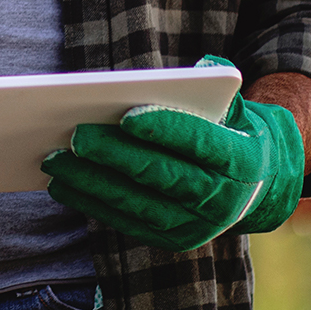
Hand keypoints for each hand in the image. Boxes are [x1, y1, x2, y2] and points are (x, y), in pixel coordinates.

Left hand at [40, 58, 303, 251]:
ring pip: (137, 204)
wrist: (256, 185)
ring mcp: (198, 226)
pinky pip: (128, 222)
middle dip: (116, 156)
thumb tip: (198, 70)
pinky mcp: (174, 239)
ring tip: (54, 160)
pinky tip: (63, 184)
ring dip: (92, 183)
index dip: (165, 129)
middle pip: (162, 176)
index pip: (201, 143)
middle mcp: (223, 200)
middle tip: (75, 135)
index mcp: (243, 161)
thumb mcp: (235, 106)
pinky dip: (92, 204)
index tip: (126, 115)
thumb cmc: (230, 131)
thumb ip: (216, 86)